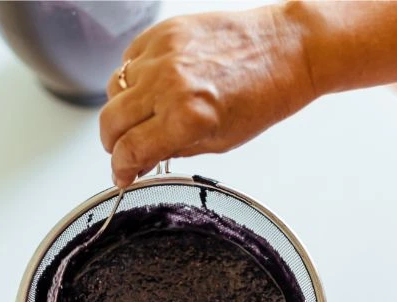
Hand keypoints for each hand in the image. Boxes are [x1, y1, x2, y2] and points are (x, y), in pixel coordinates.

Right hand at [99, 5, 315, 185]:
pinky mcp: (163, 32)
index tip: (122, 174)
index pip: (130, 151)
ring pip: (113, 89)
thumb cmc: (264, 95)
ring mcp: (162, 54)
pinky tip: (154, 86)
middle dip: (113, 143)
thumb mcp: (221, 141)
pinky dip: (134, 77)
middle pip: (111, 122)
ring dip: (122, 108)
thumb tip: (142, 159)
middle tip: (125, 149)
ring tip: (143, 115)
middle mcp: (168, 85)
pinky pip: (129, 59)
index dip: (121, 168)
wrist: (285, 50)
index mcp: (186, 118)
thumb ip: (175, 150)